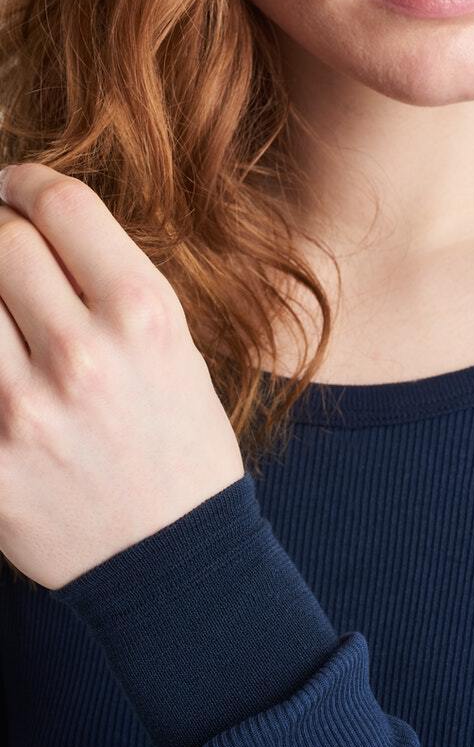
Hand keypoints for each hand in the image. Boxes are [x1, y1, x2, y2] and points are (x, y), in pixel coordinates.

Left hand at [0, 163, 244, 589]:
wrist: (173, 565)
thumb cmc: (182, 455)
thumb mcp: (180, 358)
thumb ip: (112, 288)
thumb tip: (33, 229)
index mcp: (145, 321)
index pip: (61, 205)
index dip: (24, 182)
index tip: (13, 191)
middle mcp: (83, 357)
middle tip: (1, 254)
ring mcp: (24, 412)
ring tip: (2, 317)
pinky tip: (2, 363)